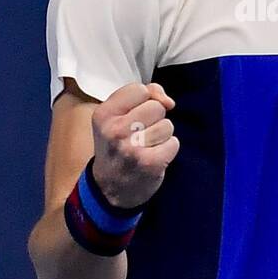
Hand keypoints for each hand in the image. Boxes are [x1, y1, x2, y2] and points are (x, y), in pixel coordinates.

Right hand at [89, 82, 178, 208]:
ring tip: (146, 146)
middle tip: (140, 134)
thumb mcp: (117, 116)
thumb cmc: (117, 146)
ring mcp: (132, 148)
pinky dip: (168, 150)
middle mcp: (115, 130)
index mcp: (104, 114)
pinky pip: (174, 143)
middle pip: (156, 107)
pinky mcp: (149, 163)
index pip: (139, 89)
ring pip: (167, 125)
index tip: (135, 114)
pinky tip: (154, 157)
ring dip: (162, 135)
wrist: (109, 188)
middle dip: (154, 118)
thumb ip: (143, 96)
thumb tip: (168, 101)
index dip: (145, 100)